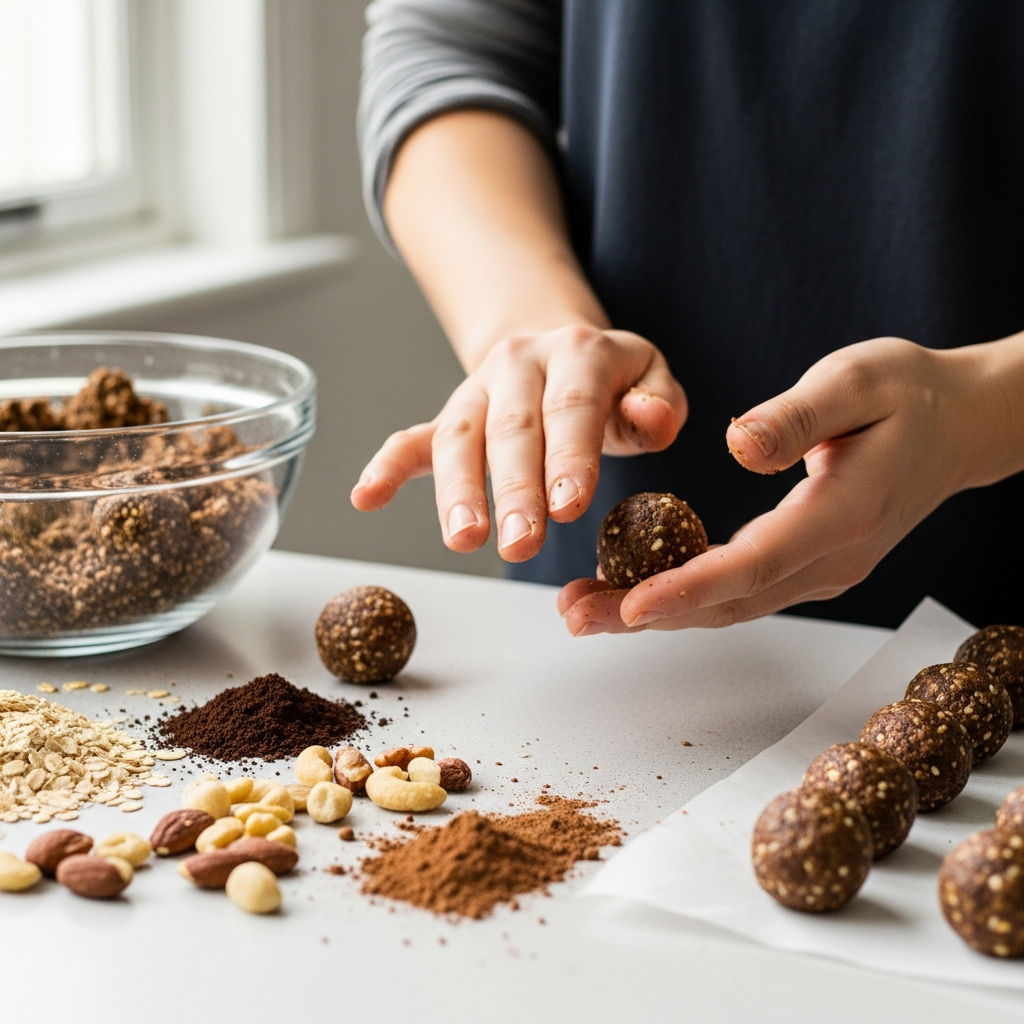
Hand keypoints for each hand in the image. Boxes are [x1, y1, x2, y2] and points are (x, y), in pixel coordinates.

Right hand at [351, 325, 687, 560]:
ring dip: (458, 491)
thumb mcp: (651, 380)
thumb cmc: (613, 382)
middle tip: (520, 543)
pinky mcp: (450, 415)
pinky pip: (414, 437)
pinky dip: (388, 466)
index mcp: (578, 353)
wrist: (560, 349)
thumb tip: (651, 420)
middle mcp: (520, 364)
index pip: (572, 407)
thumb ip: (659, 403)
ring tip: (463, 539)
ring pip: (460, 437)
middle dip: (514, 489)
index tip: (567, 508)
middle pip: (513, 428)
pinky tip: (366, 497)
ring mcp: (478, 389)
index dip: (569, 457)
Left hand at [559, 334, 1019, 633]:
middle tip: (575, 616)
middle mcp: (832, 558)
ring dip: (657, 613)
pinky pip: (741, 591)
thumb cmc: (910, 393)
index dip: (688, 587)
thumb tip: (740, 444)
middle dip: (647, 614)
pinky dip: (685, 596)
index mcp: (842, 512)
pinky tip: (635, 589)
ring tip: (585, 611)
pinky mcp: (810, 565)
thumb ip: (798, 415)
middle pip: (730, 601)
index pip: (755, 563)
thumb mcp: (858, 381)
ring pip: (730, 605)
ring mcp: (822, 570)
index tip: (628, 603)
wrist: (962, 425)